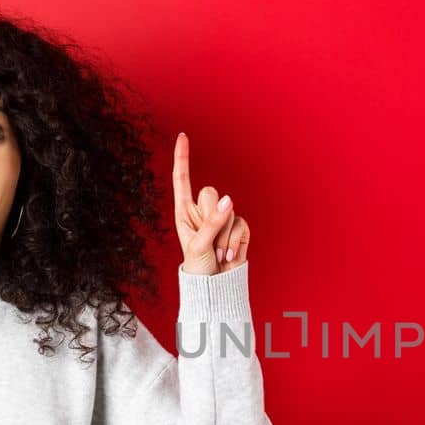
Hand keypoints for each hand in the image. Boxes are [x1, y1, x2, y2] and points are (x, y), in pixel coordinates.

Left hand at [173, 132, 249, 274]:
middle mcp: (203, 212)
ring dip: (224, 234)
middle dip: (212, 216)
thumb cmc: (199, 268)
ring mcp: (222, 218)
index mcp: (184, 212)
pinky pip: (242, 222)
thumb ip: (212, 222)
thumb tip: (229, 199)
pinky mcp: (238, 227)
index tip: (182, 136)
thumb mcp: (199, 245)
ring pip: (229, 208)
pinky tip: (229, 255)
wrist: (216, 288)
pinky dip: (236, 240)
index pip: (182, 180)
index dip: (182, 158)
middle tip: (209, 240)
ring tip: (218, 253)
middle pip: (210, 192)